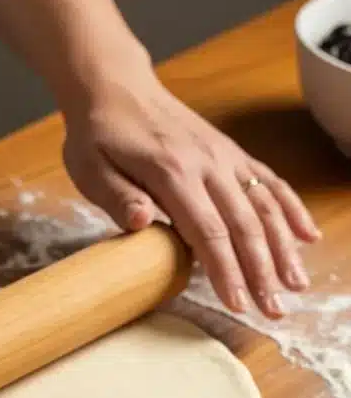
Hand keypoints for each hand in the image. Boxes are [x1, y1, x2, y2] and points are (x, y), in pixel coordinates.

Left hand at [62, 68, 320, 317]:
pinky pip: (269, 182)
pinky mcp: (231, 154)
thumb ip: (118, 197)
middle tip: (273, 310)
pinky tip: (307, 236)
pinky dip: (291, 209)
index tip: (237, 304)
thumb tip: (139, 223)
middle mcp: (208, 164)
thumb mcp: (91, 169)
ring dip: (283, 248)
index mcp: (173, 172)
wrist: (115, 87)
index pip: (208, 231)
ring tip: (296, 285)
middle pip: (244, 225)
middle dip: (261, 271)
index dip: (225, 271)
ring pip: (264, 206)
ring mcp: (225, 157)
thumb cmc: (99, 134)